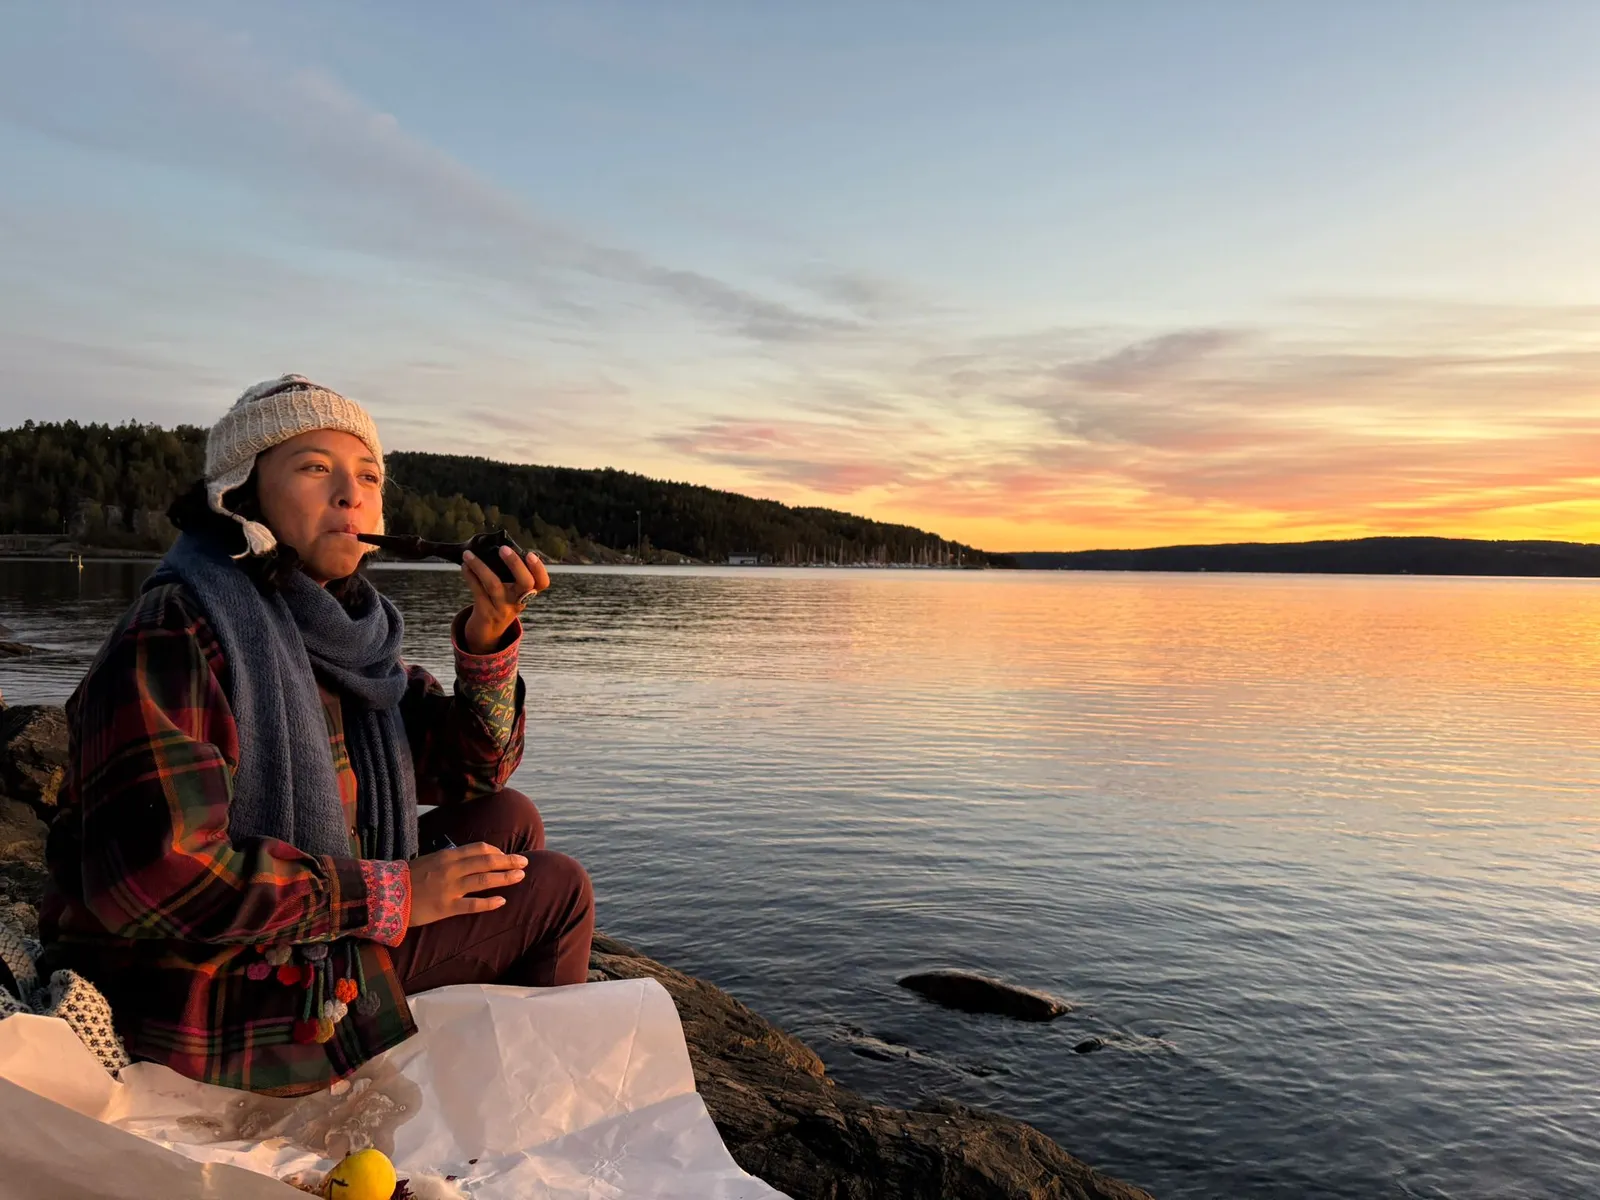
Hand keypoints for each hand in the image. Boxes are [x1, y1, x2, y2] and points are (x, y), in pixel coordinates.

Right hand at [407, 842, 528, 926]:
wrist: (385, 894)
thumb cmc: (408, 877)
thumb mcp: (430, 860)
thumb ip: (450, 859)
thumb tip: (471, 858)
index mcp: (448, 856)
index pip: (480, 849)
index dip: (497, 851)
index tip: (505, 855)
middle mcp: (451, 869)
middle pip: (487, 862)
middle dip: (508, 861)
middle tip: (524, 862)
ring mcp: (450, 888)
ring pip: (484, 880)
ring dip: (505, 877)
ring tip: (520, 876)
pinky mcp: (445, 908)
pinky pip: (472, 905)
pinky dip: (489, 903)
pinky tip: (502, 901)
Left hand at [461, 546, 548, 653]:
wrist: (487, 633)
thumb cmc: (499, 603)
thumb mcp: (511, 593)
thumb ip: (510, 575)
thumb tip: (495, 545)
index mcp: (527, 594)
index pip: (542, 583)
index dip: (539, 569)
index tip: (531, 554)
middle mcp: (518, 602)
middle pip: (525, 583)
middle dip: (515, 564)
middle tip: (503, 548)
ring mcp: (502, 609)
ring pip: (494, 585)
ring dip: (480, 567)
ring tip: (468, 554)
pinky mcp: (485, 613)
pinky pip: (477, 591)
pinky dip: (470, 576)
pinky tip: (464, 566)